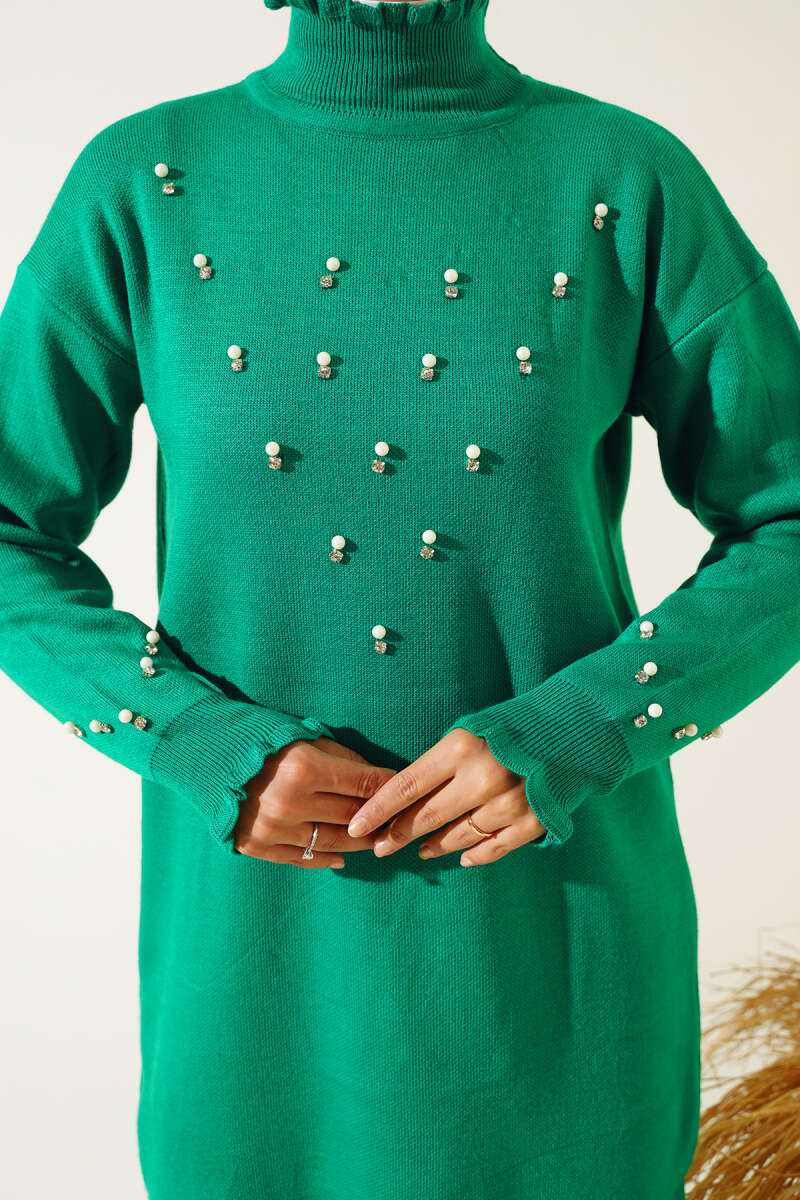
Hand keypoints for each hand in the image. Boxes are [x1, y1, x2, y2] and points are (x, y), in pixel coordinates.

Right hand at [234, 736, 396, 867]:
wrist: (202, 753)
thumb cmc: (258, 736)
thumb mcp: (303, 735)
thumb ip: (342, 758)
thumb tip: (376, 777)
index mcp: (304, 769)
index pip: (364, 784)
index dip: (390, 787)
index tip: (405, 789)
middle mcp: (290, 804)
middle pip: (353, 817)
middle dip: (381, 818)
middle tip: (400, 820)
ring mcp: (273, 829)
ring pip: (333, 843)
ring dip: (360, 842)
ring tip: (378, 841)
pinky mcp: (256, 846)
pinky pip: (302, 858)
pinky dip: (326, 859)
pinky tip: (342, 858)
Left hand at [346, 728, 546, 866]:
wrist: (571, 727)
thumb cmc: (510, 726)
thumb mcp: (467, 733)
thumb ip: (438, 765)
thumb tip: (403, 800)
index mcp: (460, 748)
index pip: (406, 785)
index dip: (378, 810)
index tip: (357, 826)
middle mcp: (483, 778)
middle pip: (428, 816)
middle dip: (399, 834)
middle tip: (381, 847)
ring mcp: (509, 803)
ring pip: (458, 836)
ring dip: (435, 846)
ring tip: (422, 849)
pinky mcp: (533, 821)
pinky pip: (493, 849)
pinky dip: (475, 855)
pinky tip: (462, 857)